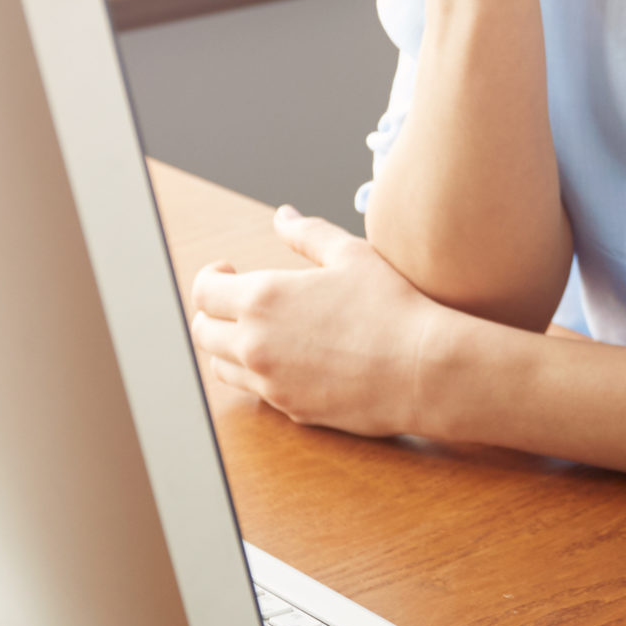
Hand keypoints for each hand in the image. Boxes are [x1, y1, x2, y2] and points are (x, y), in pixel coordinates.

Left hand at [189, 205, 465, 438]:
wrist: (422, 369)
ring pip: (222, 367)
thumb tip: (282, 216)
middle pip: (202, 332)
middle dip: (213, 313)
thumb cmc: (392, 306)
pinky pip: (258, 391)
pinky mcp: (291, 409)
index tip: (228, 271)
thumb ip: (308, 233)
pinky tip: (292, 358)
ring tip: (261, 331)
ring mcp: (270, 382)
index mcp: (262, 298)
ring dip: (231, 347)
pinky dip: (262, 374)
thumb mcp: (351, 255)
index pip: (203, 292)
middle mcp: (255, 344)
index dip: (210, 277)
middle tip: (238, 302)